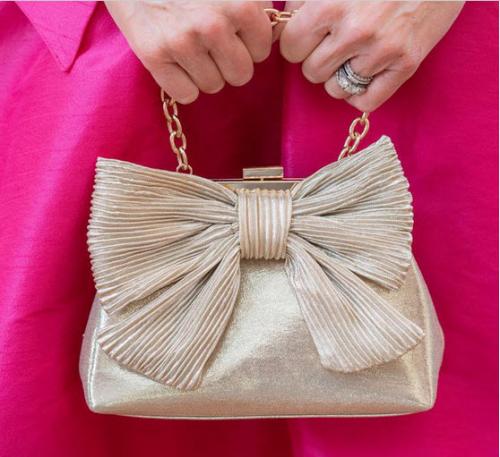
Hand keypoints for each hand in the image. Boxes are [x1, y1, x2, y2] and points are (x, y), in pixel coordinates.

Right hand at [106, 1, 272, 103]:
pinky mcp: (154, 55)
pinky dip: (181, 83)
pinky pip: (186, 94)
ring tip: (188, 44)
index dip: (248, 44)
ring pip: (213, 86)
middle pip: (240, 75)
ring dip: (204, 72)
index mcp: (240, 4)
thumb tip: (279, 31)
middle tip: (211, 43)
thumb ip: (255, 5)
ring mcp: (181, 42)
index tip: (232, 32)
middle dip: (229, 63)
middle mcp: (212, 25)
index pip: (262, 51)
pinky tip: (174, 59)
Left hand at [279, 1, 463, 111]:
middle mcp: (355, 31)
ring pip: (335, 89)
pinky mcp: (406, 64)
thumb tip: (276, 30)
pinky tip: (365, 74)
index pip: (290, 49)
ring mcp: (383, 50)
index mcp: (330, 4)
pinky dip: (360, 94)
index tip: (309, 36)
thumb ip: (301, 1)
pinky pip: (366, 102)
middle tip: (334, 42)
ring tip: (354, 53)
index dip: (297, 43)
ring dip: (339, 76)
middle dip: (317, 58)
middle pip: (312, 72)